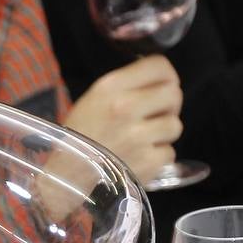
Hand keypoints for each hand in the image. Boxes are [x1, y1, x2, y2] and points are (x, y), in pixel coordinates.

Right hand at [62, 55, 182, 182]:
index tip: (162, 86)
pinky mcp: (147, 162)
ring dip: (163, 133)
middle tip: (156, 114)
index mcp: (110, 87)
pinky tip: (139, 157)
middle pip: (174, 94)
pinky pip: (169, 152)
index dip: (166, 76)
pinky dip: (157, 157)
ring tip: (143, 139)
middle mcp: (125, 107)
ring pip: (174, 125)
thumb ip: (126, 86)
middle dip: (169, 104)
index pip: (159, 66)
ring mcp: (138, 136)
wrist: (67, 175)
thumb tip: (162, 81)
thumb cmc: (81, 135)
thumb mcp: (93, 98)